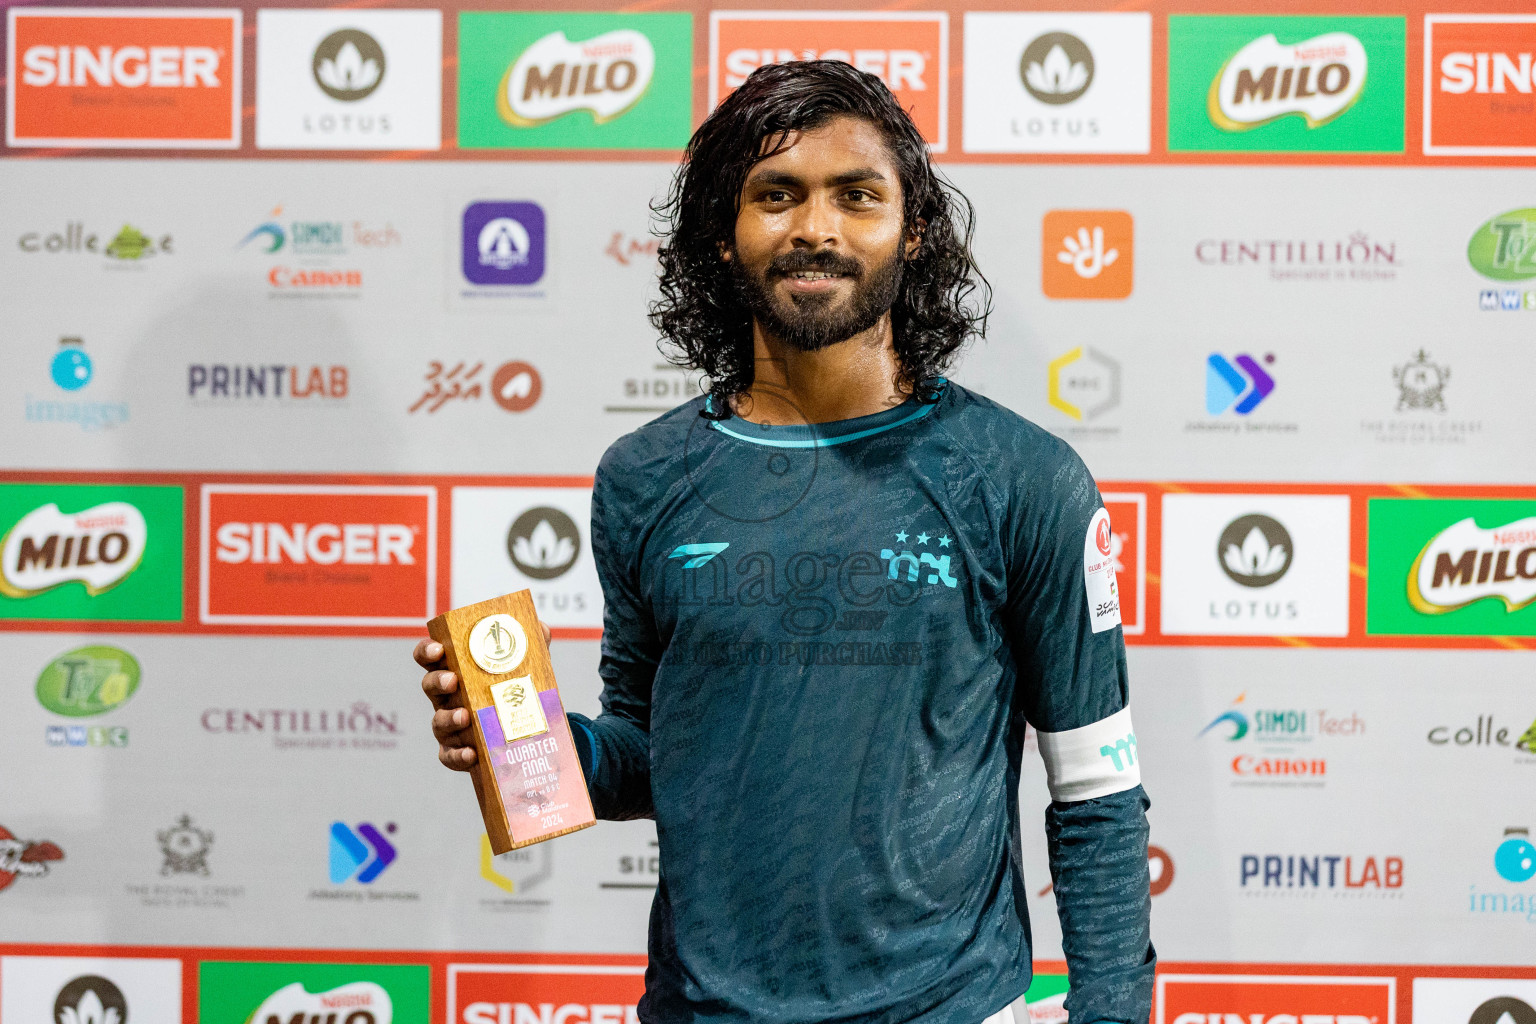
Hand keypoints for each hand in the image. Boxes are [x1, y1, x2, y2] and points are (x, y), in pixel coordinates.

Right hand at [416, 620, 551, 771]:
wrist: (521, 732)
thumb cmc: (511, 691)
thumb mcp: (523, 665)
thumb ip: (531, 645)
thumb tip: (542, 628)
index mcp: (457, 670)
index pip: (431, 657)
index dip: (428, 651)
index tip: (438, 649)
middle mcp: (447, 697)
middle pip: (430, 686)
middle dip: (437, 681)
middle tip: (452, 680)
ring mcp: (449, 726)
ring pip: (439, 722)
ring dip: (449, 718)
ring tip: (464, 716)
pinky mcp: (456, 752)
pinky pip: (450, 756)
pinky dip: (458, 755)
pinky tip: (472, 753)